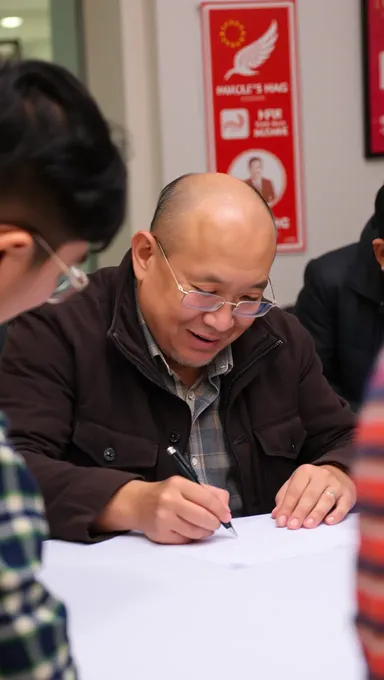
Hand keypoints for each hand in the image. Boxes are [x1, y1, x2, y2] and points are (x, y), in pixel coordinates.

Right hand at [96, 476, 230, 543]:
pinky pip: (185, 540)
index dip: (221, 510)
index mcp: (178, 484)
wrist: (137, 503)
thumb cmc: (166, 494)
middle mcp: (169, 500)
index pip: (207, 499)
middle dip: (214, 523)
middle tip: (215, 523)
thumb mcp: (185, 485)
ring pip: (196, 532)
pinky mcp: (160, 534)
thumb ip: (209, 493)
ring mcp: (163, 518)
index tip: (227, 516)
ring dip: (204, 532)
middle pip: (203, 517)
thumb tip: (225, 508)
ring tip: (203, 527)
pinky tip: (188, 530)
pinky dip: (191, 537)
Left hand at [271, 464, 355, 529]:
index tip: (281, 521)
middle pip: (309, 495)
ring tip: (308, 525)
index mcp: (305, 472)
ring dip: (316, 513)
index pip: (294, 491)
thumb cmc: (313, 483)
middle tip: (292, 525)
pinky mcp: (348, 494)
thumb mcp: (297, 484)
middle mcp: (321, 475)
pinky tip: (329, 522)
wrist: (339, 474)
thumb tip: (276, 514)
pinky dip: (336, 514)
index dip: (287, 506)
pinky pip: (343, 505)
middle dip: (300, 511)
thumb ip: (285, 497)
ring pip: (326, 499)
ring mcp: (336, 484)